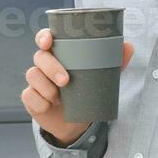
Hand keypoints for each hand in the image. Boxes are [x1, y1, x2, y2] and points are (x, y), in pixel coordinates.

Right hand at [24, 26, 132, 146]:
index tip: (49, 41)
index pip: (45, 38)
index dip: (43, 37)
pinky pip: (29, 96)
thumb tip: (128, 46)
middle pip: (40, 57)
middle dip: (51, 67)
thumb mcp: (102, 76)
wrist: (77, 121)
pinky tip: (49, 105)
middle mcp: (44, 64)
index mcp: (58, 53)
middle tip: (65, 81)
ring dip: (46, 87)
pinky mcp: (31, 98)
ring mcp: (36, 81)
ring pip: (33, 75)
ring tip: (59, 98)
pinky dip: (40, 101)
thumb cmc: (87, 90)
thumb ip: (114, 61)